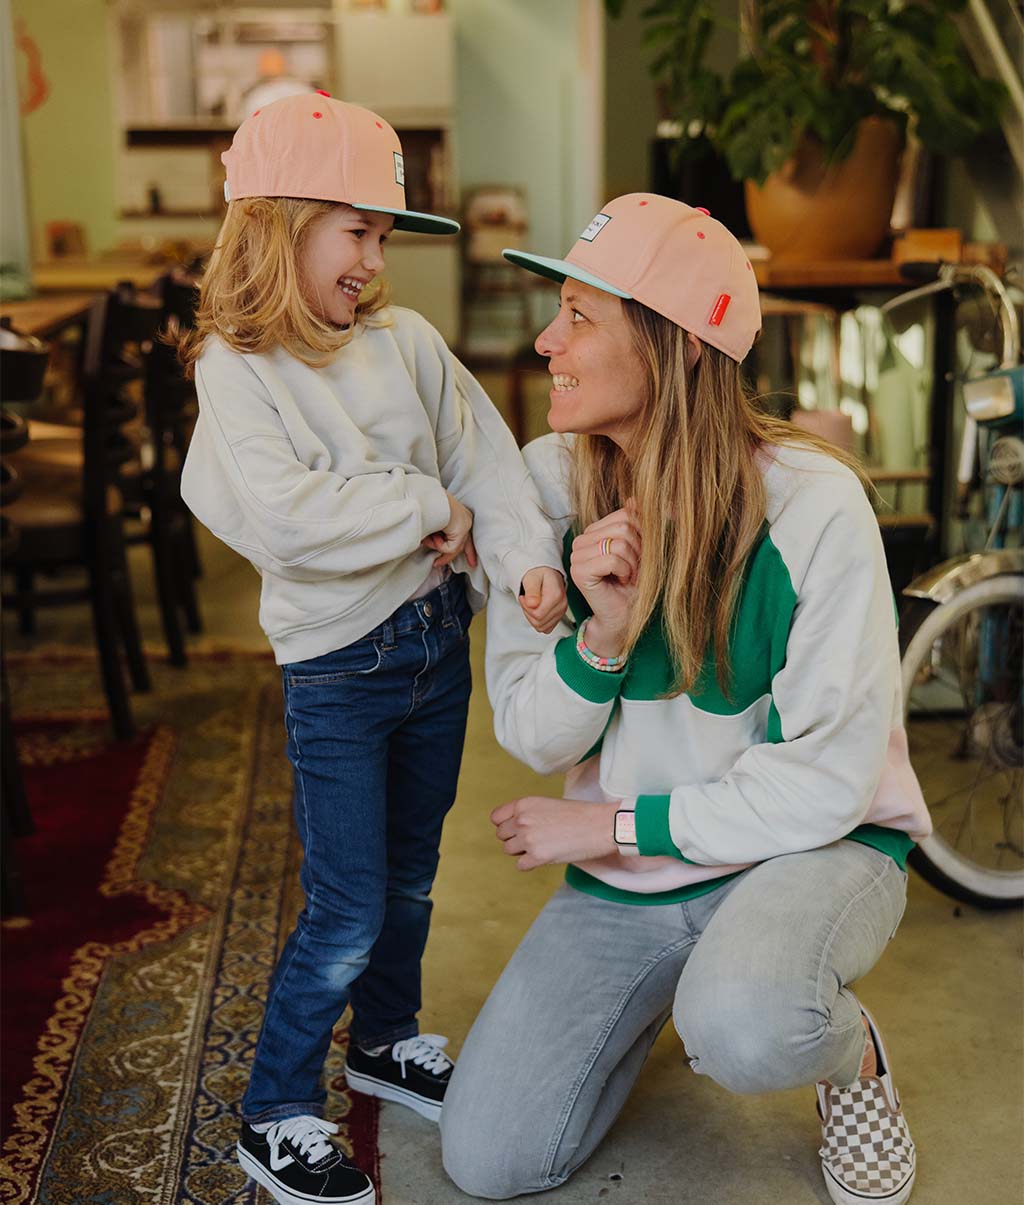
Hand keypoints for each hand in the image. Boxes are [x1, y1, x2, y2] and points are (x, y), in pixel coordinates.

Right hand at [422, 492, 477, 568]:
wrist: (427, 498)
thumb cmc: (426, 507)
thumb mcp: (433, 525)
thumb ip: (437, 535)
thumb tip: (435, 547)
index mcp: (460, 516)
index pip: (467, 537)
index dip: (469, 552)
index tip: (471, 563)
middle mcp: (465, 520)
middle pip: (462, 546)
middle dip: (447, 557)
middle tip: (436, 563)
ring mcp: (465, 526)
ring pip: (453, 549)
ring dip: (436, 546)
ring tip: (426, 538)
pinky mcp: (462, 531)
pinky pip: (450, 548)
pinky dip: (438, 545)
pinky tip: (434, 536)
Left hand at [490, 796, 618, 870]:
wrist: (599, 826)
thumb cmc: (579, 814)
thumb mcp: (548, 804)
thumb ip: (528, 814)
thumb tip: (515, 828)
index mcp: (524, 804)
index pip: (496, 817)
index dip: (505, 824)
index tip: (516, 828)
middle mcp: (522, 820)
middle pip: (501, 835)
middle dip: (514, 838)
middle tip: (533, 839)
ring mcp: (528, 839)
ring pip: (509, 850)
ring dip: (522, 851)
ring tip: (541, 846)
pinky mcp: (537, 857)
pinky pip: (521, 865)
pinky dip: (530, 864)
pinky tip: (545, 857)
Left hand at [520, 567, 567, 633]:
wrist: (547, 575)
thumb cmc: (540, 575)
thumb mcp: (532, 578)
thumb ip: (532, 591)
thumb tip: (532, 604)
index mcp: (556, 595)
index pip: (538, 615)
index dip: (526, 608)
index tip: (523, 598)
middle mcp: (561, 605)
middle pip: (539, 623)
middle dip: (528, 613)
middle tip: (526, 600)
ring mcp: (561, 612)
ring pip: (542, 627)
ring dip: (532, 618)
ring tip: (531, 605)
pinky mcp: (559, 617)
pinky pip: (546, 628)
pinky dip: (538, 622)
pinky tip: (536, 611)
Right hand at [569, 505, 640, 654]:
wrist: (626, 616)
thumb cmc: (634, 584)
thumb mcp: (642, 549)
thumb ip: (637, 523)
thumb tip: (636, 497)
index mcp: (594, 531)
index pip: (626, 514)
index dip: (642, 536)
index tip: (639, 557)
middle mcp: (582, 540)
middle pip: (624, 526)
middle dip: (639, 550)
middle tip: (634, 569)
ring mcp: (577, 555)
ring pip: (619, 542)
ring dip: (633, 563)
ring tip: (628, 576)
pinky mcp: (579, 571)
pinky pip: (612, 558)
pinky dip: (625, 572)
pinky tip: (620, 582)